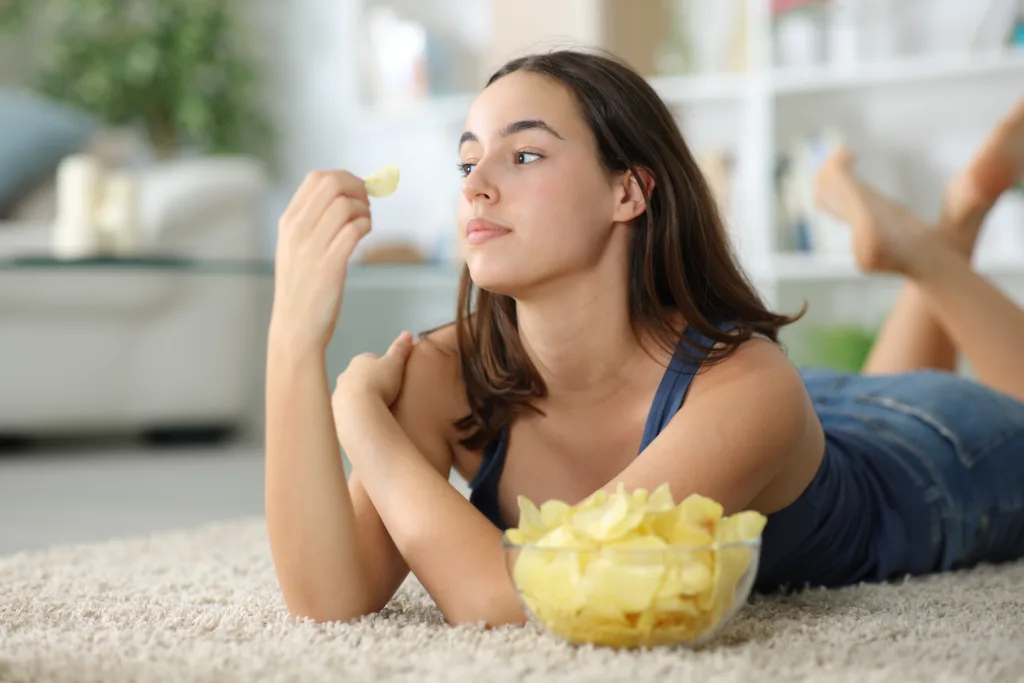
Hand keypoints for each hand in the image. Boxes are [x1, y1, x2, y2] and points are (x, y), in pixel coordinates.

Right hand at [269, 170, 371, 352]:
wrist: (295, 329)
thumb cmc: (301, 290)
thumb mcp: (295, 250)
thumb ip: (311, 223)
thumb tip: (343, 198)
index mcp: (288, 222)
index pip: (316, 178)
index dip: (344, 178)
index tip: (357, 192)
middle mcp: (297, 230)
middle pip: (332, 184)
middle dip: (357, 187)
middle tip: (366, 204)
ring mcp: (311, 247)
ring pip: (345, 204)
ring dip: (364, 210)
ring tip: (365, 224)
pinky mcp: (330, 265)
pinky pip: (354, 229)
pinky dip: (366, 226)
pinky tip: (365, 236)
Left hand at [333, 331, 414, 408]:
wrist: (358, 409)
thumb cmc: (378, 383)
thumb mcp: (394, 363)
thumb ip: (400, 349)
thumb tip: (407, 334)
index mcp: (360, 360)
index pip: (372, 359)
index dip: (383, 367)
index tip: (392, 376)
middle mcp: (346, 373)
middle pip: (361, 375)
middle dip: (371, 381)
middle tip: (386, 393)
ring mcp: (339, 391)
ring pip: (353, 391)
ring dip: (363, 396)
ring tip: (378, 407)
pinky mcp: (337, 408)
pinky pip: (349, 406)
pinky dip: (357, 409)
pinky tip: (367, 415)